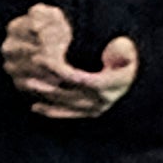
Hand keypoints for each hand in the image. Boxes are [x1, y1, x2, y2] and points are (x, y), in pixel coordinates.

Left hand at [3, 4, 137, 119]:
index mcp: (109, 85)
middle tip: (28, 74)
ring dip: (46, 96)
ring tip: (28, 85)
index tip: (41, 58)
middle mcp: (102, 101)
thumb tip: (118, 48)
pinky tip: (36, 106)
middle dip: (48, 84)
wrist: (134, 78)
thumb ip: (123, 49)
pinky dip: (52, 111)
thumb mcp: (128, 51)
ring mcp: (95, 109)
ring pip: (66, 105)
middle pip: (69, 94)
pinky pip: (69, 114)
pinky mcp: (90, 113)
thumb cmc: (126, 59)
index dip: (59, 70)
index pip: (80, 79)